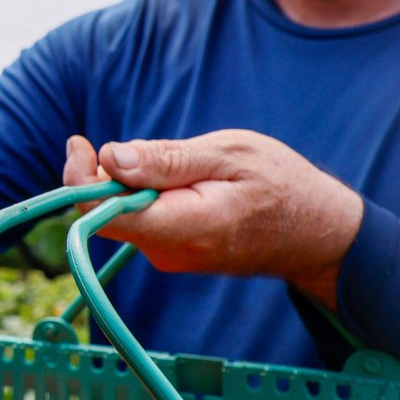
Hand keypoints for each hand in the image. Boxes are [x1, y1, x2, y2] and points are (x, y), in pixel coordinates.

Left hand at [61, 129, 362, 306]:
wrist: (319, 234)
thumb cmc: (282, 186)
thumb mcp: (229, 155)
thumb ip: (168, 160)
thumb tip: (111, 158)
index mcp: (182, 227)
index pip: (103, 214)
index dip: (80, 178)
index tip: (81, 143)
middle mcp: (168, 252)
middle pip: (105, 214)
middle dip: (103, 175)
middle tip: (127, 145)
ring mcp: (169, 257)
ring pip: (122, 215)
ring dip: (128, 183)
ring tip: (173, 163)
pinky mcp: (172, 253)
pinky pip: (141, 220)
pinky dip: (144, 194)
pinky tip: (177, 180)